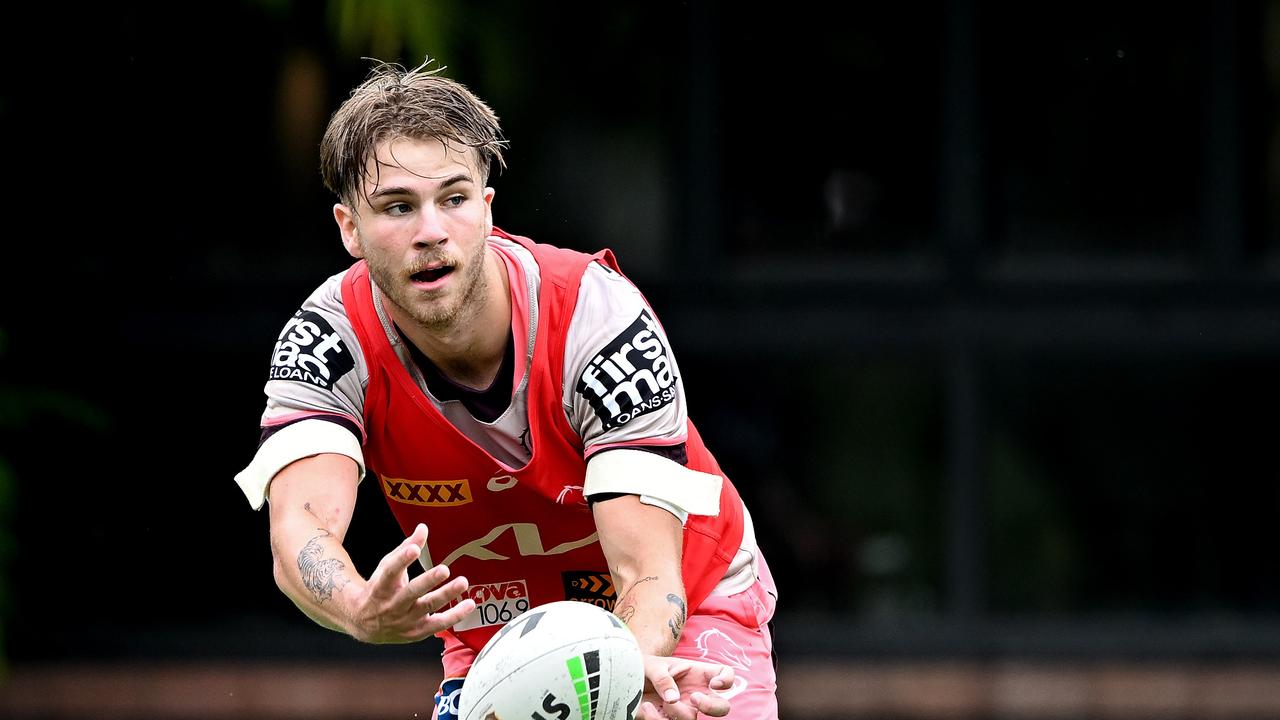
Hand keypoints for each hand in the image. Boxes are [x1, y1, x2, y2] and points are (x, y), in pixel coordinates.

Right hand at [347, 523, 474, 642]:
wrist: (365, 623)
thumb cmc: (379, 590)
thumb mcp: (387, 567)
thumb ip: (406, 548)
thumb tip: (423, 527)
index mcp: (382, 585)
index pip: (391, 571)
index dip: (402, 560)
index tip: (414, 549)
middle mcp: (393, 604)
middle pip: (412, 591)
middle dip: (428, 580)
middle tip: (444, 569)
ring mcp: (405, 619)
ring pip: (427, 606)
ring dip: (446, 594)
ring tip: (463, 582)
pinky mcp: (417, 631)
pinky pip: (439, 624)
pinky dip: (455, 615)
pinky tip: (470, 604)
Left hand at [635, 656, 734, 719]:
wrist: (624, 681)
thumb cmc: (644, 668)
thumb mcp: (652, 666)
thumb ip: (663, 678)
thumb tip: (673, 699)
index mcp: (698, 674)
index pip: (725, 675)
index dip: (727, 680)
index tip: (714, 684)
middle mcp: (696, 694)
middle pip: (722, 707)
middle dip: (713, 706)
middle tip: (694, 698)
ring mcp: (685, 710)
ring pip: (693, 719)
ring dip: (678, 712)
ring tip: (662, 701)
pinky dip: (656, 719)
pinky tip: (647, 708)